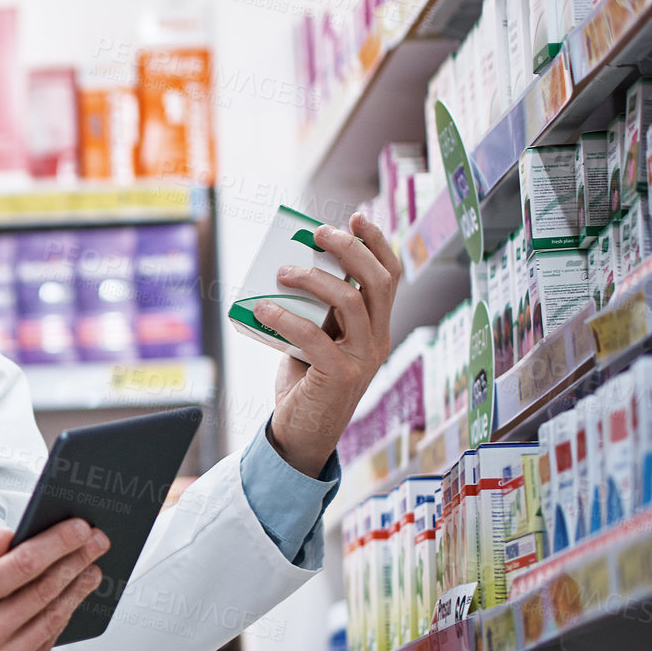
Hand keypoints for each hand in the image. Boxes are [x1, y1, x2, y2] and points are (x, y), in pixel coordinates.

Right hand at [0, 521, 107, 650]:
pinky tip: (68, 604)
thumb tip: (10, 536)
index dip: (57, 542)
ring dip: (77, 592)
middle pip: (46, 590)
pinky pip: (45, 646)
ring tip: (92, 572)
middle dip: (77, 561)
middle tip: (97, 543)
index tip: (79, 528)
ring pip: (53, 620)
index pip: (23, 564)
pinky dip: (59, 621)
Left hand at [254, 212, 402, 476]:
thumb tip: (287, 269)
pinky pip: (314, 336)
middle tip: (318, 233)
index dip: (378, 243)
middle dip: (351, 249)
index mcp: (376, 327)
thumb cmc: (305, 382)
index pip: (390, 277)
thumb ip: (313, 311)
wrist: (301, 434)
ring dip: (315, 278)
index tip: (357, 216)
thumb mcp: (314, 339)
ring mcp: (362, 359)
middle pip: (378, 282)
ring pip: (352, 303)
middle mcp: (377, 340)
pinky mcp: (339, 376)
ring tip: (282, 271)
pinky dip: (286, 317)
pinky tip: (261, 308)